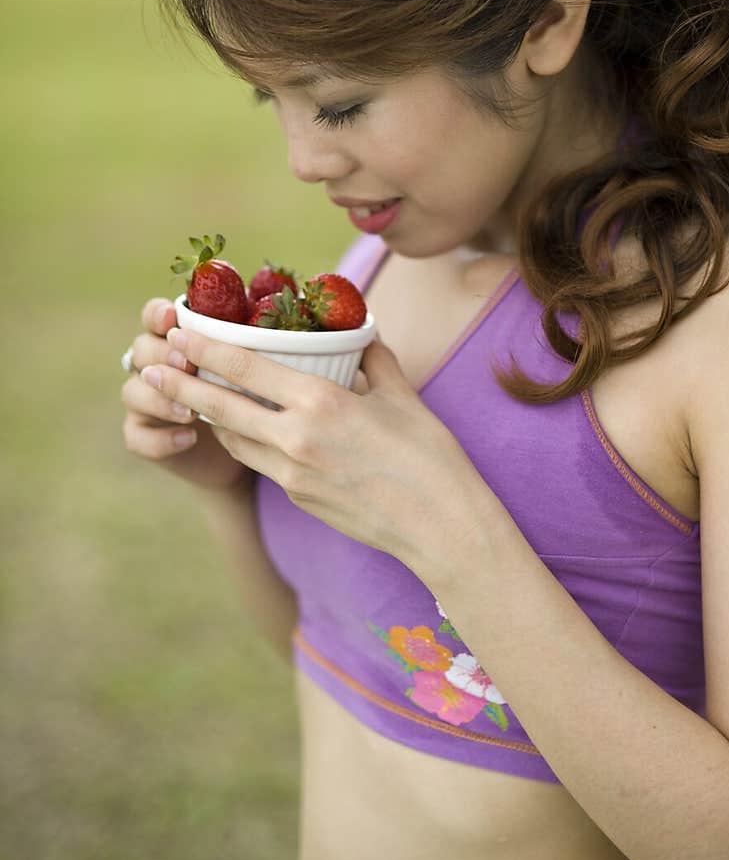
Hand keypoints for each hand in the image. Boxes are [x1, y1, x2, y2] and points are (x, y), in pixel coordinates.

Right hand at [120, 299, 251, 490]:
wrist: (246, 445)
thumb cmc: (255, 394)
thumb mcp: (256, 368)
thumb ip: (248, 347)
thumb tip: (271, 326)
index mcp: (176, 339)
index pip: (155, 316)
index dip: (157, 314)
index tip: (171, 317)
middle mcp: (155, 365)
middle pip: (141, 349)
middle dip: (162, 355)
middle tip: (187, 364)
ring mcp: (145, 401)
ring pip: (132, 392)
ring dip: (160, 399)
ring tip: (191, 412)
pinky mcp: (144, 435)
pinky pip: (136, 436)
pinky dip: (160, 438)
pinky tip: (189, 438)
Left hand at [140, 326, 496, 581]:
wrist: (440, 527)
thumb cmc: (430, 455)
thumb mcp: (402, 395)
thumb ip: (374, 359)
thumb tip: (362, 332)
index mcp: (321, 403)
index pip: (247, 369)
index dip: (207, 350)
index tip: (180, 333)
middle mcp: (296, 439)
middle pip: (221, 408)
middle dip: (182, 386)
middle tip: (156, 367)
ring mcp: (292, 475)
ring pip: (234, 438)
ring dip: (211, 416)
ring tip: (194, 395)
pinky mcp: (297, 498)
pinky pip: (260, 462)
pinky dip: (246, 440)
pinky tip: (245, 429)